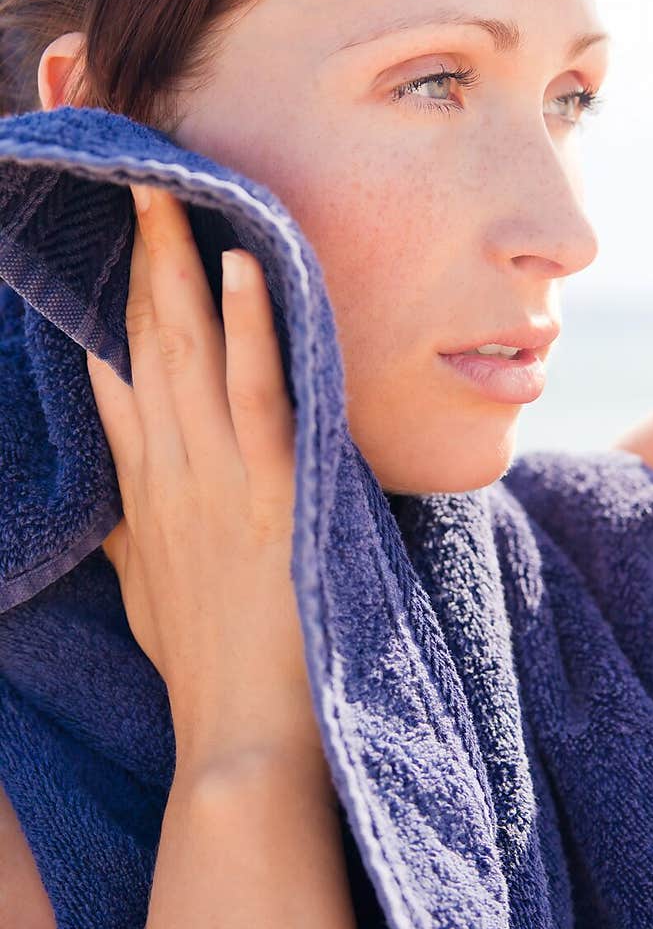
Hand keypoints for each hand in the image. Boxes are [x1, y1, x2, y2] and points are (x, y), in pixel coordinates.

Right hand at [86, 183, 311, 761]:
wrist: (239, 741)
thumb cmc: (204, 668)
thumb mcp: (150, 590)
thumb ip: (132, 527)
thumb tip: (120, 482)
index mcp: (146, 491)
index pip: (118, 379)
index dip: (111, 309)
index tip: (107, 250)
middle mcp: (170, 471)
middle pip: (144, 346)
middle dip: (138, 263)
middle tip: (136, 187)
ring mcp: (216, 479)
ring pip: (190, 355)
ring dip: (180, 271)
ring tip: (172, 197)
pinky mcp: (271, 494)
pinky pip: (257, 394)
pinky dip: (251, 329)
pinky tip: (245, 268)